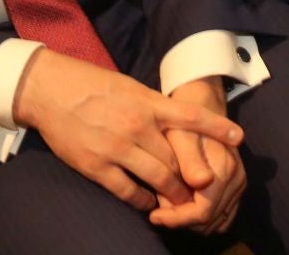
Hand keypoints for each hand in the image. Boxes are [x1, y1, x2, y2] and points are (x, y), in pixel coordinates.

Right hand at [12, 50, 242, 211]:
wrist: (49, 90)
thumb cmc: (91, 84)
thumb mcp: (128, 86)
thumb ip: (152, 106)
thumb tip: (175, 121)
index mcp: (147, 102)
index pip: (190, 116)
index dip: (216, 128)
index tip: (239, 138)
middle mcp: (137, 126)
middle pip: (176, 159)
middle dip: (191, 178)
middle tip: (203, 190)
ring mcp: (117, 147)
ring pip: (157, 178)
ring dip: (172, 193)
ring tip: (180, 202)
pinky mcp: (97, 166)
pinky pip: (127, 191)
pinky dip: (141, 200)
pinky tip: (146, 204)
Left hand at [150, 78, 245, 234]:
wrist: (204, 103)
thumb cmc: (186, 117)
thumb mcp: (181, 135)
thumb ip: (190, 160)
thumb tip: (201, 183)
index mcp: (224, 168)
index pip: (202, 212)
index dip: (177, 219)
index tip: (154, 215)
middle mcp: (237, 179)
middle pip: (209, 221)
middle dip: (182, 219)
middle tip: (159, 206)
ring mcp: (240, 183)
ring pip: (216, 221)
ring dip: (192, 219)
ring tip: (169, 203)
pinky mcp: (238, 185)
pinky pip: (223, 215)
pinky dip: (203, 216)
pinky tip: (184, 203)